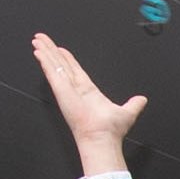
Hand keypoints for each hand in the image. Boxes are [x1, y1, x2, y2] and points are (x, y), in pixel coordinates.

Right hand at [26, 31, 143, 177]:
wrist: (102, 138)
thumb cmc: (110, 131)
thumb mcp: (127, 112)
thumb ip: (133, 104)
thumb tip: (142, 100)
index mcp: (88, 92)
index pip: (74, 70)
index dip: (66, 59)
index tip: (60, 49)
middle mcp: (74, 89)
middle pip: (60, 65)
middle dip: (51, 51)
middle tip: (42, 40)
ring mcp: (66, 89)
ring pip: (54, 65)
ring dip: (45, 52)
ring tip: (37, 40)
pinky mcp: (62, 90)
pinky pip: (52, 72)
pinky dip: (44, 61)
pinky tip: (38, 52)